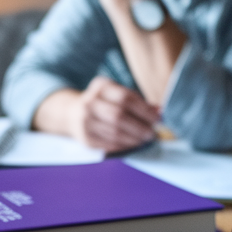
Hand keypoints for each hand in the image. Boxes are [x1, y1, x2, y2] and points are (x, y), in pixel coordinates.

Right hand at [34, 77, 159, 152]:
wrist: (72, 113)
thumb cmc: (103, 103)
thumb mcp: (116, 94)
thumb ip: (137, 101)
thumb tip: (159, 111)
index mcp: (101, 86)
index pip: (126, 98)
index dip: (144, 110)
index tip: (157, 118)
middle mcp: (90, 102)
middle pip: (119, 116)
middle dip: (139, 126)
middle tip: (152, 132)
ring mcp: (85, 120)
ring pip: (115, 132)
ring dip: (134, 138)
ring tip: (145, 139)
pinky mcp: (85, 137)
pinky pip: (109, 144)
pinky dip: (125, 145)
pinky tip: (133, 143)